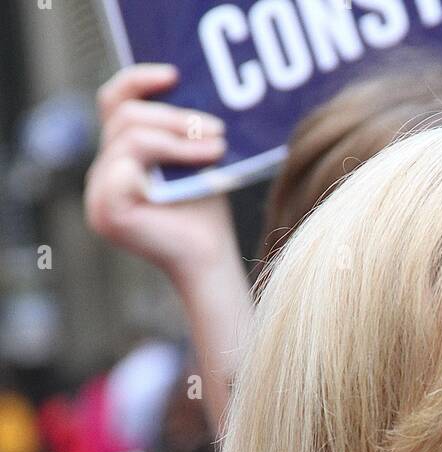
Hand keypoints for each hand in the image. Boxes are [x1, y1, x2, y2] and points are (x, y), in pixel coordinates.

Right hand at [85, 63, 235, 282]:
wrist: (212, 261)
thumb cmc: (205, 215)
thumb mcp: (191, 160)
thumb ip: (176, 129)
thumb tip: (182, 81)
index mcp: (116, 162)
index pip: (112, 105)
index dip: (138, 80)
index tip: (174, 75)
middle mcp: (101, 177)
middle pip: (124, 115)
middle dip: (173, 116)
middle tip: (216, 128)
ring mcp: (98, 195)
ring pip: (130, 134)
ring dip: (179, 136)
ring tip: (217, 147)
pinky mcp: (106, 210)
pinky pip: (128, 164)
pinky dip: (170, 157)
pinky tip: (203, 169)